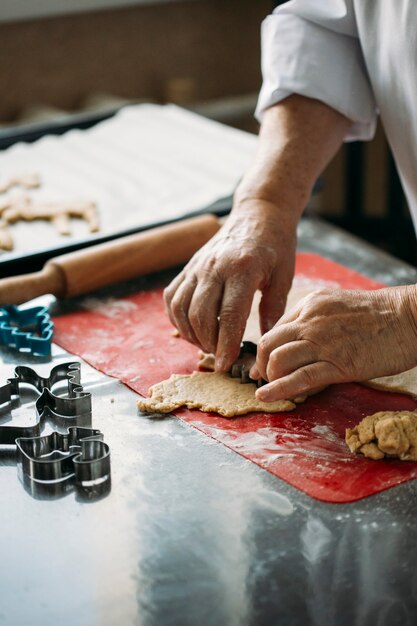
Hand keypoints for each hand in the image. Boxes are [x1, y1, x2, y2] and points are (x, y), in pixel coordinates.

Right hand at [164, 199, 296, 371]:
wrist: (258, 213)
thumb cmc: (276, 246)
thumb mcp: (284, 277)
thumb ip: (274, 311)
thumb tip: (266, 343)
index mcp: (243, 269)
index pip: (229, 314)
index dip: (226, 344)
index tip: (227, 364)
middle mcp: (214, 266)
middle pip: (200, 315)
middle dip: (208, 343)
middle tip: (221, 356)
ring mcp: (197, 266)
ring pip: (181, 308)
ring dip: (191, 333)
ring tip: (208, 344)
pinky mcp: (188, 267)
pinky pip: (172, 297)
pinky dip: (177, 318)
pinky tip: (192, 329)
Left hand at [251, 286, 416, 400]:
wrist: (409, 318)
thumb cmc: (380, 315)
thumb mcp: (338, 306)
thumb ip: (315, 320)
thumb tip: (298, 344)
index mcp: (311, 304)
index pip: (276, 328)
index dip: (266, 349)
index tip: (262, 364)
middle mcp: (310, 320)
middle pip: (268, 343)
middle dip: (261, 364)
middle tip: (263, 378)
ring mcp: (322, 342)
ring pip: (278, 360)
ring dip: (270, 378)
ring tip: (272, 388)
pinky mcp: (337, 364)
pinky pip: (299, 378)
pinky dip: (278, 389)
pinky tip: (265, 397)